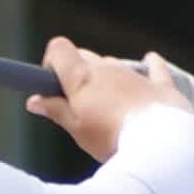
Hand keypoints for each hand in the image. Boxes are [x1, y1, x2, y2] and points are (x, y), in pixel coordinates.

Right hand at [25, 37, 193, 161]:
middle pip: (85, 57)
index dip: (52, 61)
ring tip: (109, 107)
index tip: (53, 83)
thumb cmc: (113, 139)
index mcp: (82, 77)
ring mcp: (134, 74)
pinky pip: (154, 67)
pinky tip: (150, 60)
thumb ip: (55, 110)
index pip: (59, 48)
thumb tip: (34, 101)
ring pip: (113, 65)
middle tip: (78, 102)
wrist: (160, 145)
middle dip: (77, 73)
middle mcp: (107, 68)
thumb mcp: (77, 129)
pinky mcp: (159, 84)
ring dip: (106, 78)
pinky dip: (150, 65)